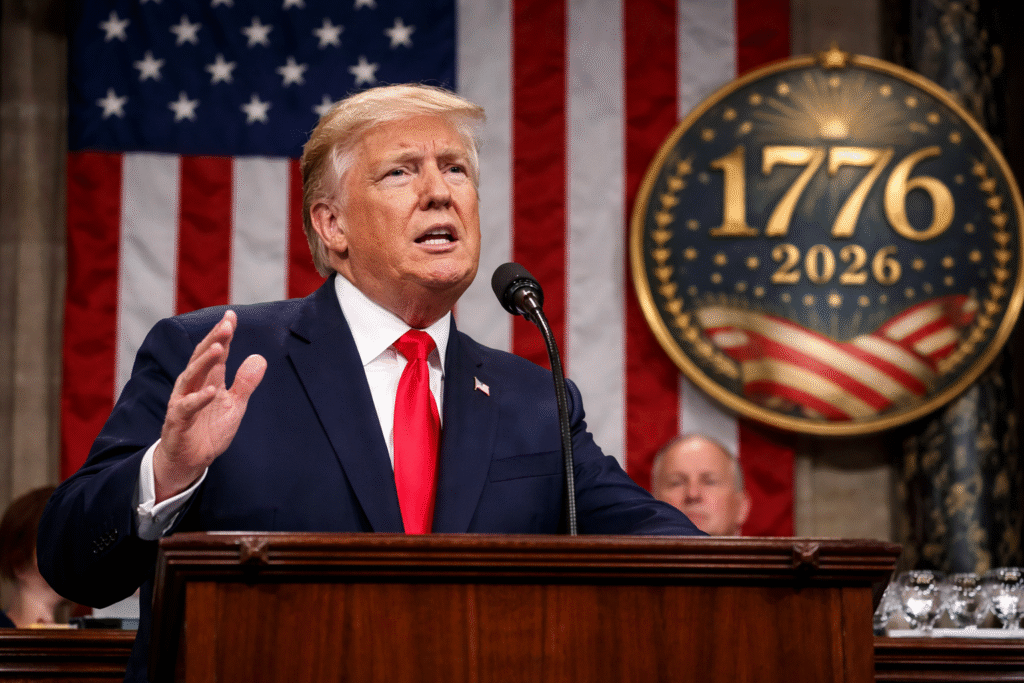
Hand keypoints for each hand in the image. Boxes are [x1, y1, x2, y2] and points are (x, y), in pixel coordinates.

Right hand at [153, 310, 266, 501]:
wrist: (190, 460)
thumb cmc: (210, 429)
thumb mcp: (234, 405)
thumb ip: (245, 383)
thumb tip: (260, 358)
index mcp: (208, 379)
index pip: (216, 352)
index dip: (223, 335)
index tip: (231, 315)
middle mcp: (193, 385)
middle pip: (202, 357)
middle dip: (214, 340)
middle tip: (226, 323)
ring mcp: (183, 401)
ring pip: (191, 376)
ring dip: (204, 362)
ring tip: (218, 348)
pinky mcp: (178, 420)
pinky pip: (187, 407)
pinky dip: (199, 399)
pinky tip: (211, 391)